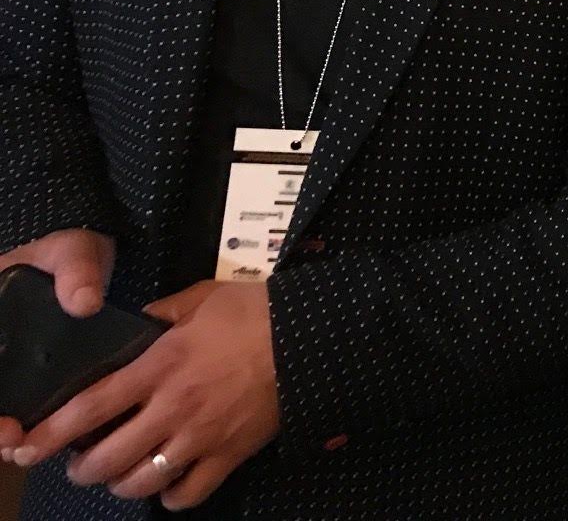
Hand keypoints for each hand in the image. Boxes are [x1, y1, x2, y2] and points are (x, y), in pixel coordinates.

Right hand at [0, 230, 113, 453]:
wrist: (83, 259)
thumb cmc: (68, 253)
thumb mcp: (70, 252)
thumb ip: (75, 271)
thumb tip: (84, 303)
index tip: (4, 423)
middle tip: (11, 441)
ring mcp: (0, 358)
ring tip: (19, 447)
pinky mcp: (15, 375)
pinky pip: (8, 404)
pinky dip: (9, 426)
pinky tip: (29, 440)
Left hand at [11, 280, 280, 508]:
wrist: (312, 336)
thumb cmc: (256, 312)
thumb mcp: (205, 297)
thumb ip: (165, 312)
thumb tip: (138, 322)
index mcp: (160, 366)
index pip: (92, 407)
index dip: (53, 432)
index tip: (29, 446)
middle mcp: (172, 409)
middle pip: (108, 458)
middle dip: (82, 469)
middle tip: (78, 464)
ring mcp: (201, 437)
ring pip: (141, 482)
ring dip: (120, 484)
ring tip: (118, 476)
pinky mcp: (229, 455)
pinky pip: (189, 493)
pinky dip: (171, 496)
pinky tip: (167, 485)